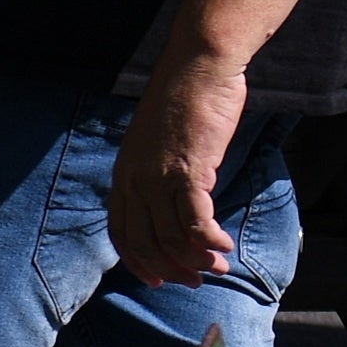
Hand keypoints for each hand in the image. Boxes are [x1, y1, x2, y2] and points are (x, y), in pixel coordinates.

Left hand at [110, 39, 248, 286]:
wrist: (197, 66)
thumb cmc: (183, 99)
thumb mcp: (157, 142)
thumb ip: (157, 173)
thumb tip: (173, 203)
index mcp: (124, 173)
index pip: (121, 232)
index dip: (138, 262)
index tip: (158, 278)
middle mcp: (135, 179)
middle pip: (146, 243)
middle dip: (171, 270)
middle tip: (196, 280)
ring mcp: (159, 177)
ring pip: (171, 238)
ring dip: (197, 260)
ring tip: (217, 267)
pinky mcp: (188, 171)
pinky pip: (195, 222)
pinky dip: (210, 241)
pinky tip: (224, 246)